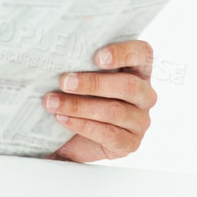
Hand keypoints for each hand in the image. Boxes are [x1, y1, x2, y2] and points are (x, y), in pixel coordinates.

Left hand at [43, 40, 157, 162]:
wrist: (70, 136)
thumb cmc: (77, 96)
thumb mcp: (80, 75)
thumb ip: (79, 63)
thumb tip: (57, 53)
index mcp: (137, 70)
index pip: (142, 54)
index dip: (123, 53)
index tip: (97, 57)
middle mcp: (144, 95)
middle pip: (128, 86)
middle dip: (93, 83)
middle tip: (64, 82)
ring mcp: (140, 121)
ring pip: (115, 111)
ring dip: (79, 106)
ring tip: (52, 102)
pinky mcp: (130, 143)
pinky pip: (109, 134)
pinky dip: (82, 125)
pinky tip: (62, 118)